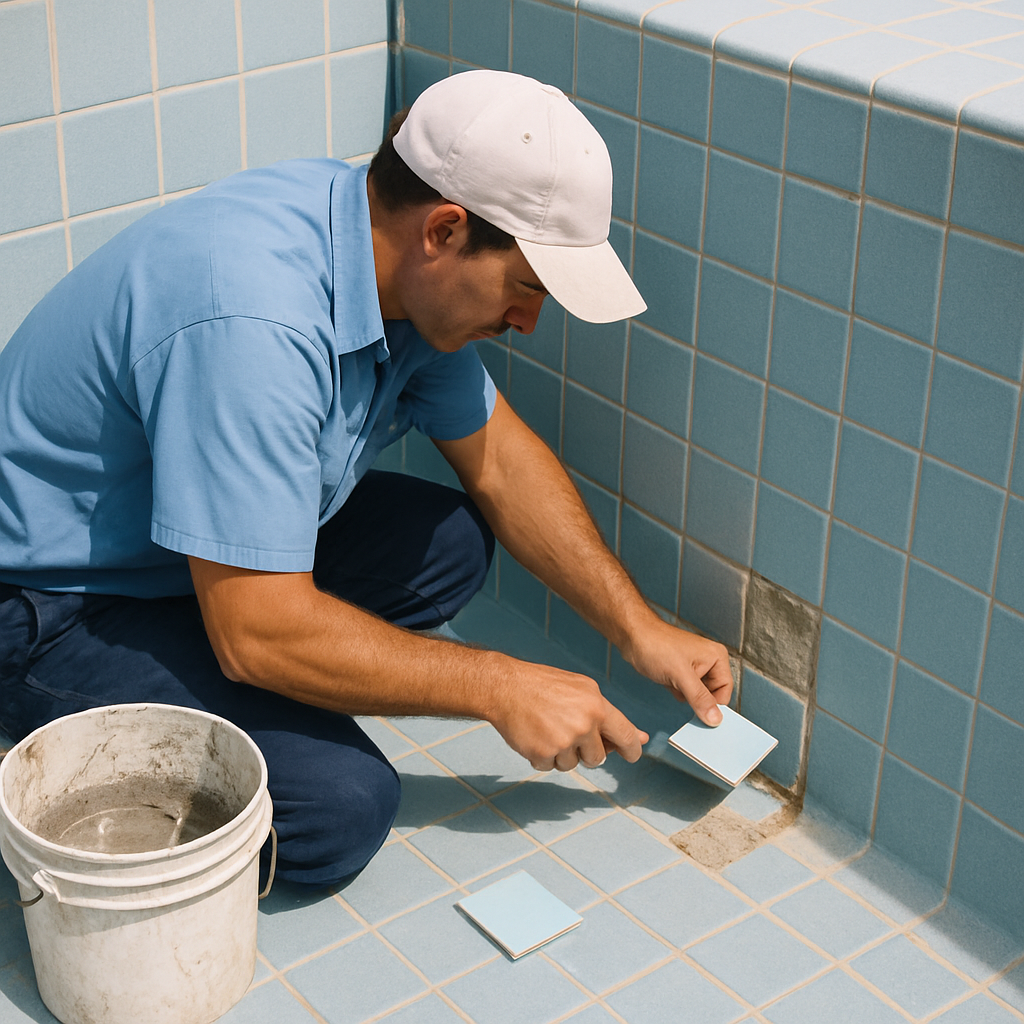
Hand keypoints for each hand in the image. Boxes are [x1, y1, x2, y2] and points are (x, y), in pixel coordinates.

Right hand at [487, 659, 647, 770]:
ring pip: (572, 765)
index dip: (632, 749)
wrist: (506, 686)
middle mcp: (584, 724)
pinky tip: (535, 734)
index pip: (626, 736)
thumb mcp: (582, 689)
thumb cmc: (544, 685)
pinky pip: (549, 767)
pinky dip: (542, 756)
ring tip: (547, 728)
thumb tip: (640, 738)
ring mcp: (563, 740)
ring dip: (561, 754)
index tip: (632, 755)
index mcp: (597, 706)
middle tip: (569, 732)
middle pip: (598, 758)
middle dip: (586, 752)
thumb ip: (608, 715)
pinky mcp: (543, 753)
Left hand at [625, 618, 732, 725]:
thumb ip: (699, 698)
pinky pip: (686, 692)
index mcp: (717, 658)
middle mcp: (709, 662)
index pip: (726, 691)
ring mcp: (695, 668)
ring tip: (674, 683)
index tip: (705, 717)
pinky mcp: (682, 674)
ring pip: (699, 696)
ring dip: (686, 697)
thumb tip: (715, 718)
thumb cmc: (656, 645)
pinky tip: (668, 683)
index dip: (716, 705)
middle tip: (684, 696)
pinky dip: (678, 693)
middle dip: (698, 700)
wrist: (633, 637)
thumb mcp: (681, 675)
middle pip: (713, 695)